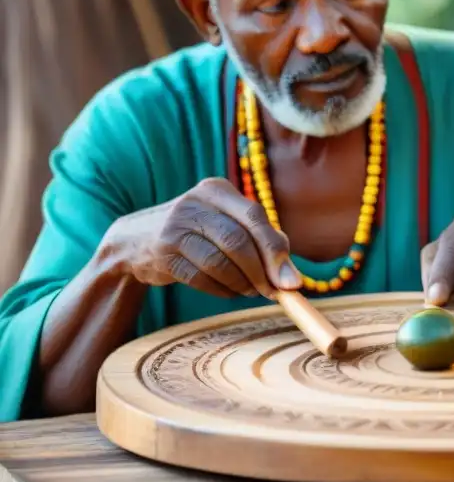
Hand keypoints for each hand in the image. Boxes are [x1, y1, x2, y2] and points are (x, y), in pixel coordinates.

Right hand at [105, 177, 302, 297]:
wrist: (134, 240)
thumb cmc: (196, 230)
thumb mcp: (225, 221)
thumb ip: (260, 238)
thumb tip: (291, 275)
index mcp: (217, 189)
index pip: (255, 216)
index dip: (275, 249)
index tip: (290, 279)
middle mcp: (195, 203)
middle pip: (238, 240)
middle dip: (261, 271)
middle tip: (273, 291)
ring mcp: (175, 228)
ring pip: (220, 262)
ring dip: (242, 283)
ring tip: (250, 291)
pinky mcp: (162, 254)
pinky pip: (201, 278)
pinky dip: (222, 290)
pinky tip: (230, 292)